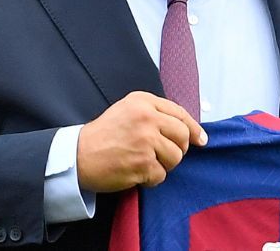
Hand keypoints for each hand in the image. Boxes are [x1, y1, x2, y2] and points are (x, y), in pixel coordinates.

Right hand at [76, 91, 205, 191]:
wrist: (78, 155)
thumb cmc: (105, 133)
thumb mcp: (129, 109)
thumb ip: (156, 113)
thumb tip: (191, 130)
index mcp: (143, 102)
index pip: (180, 114)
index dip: (193, 128)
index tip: (201, 139)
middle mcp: (146, 118)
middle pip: (182, 136)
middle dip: (178, 148)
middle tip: (165, 154)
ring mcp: (145, 141)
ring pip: (175, 157)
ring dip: (164, 164)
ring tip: (146, 162)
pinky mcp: (141, 164)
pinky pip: (161, 175)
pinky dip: (152, 178)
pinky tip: (137, 172)